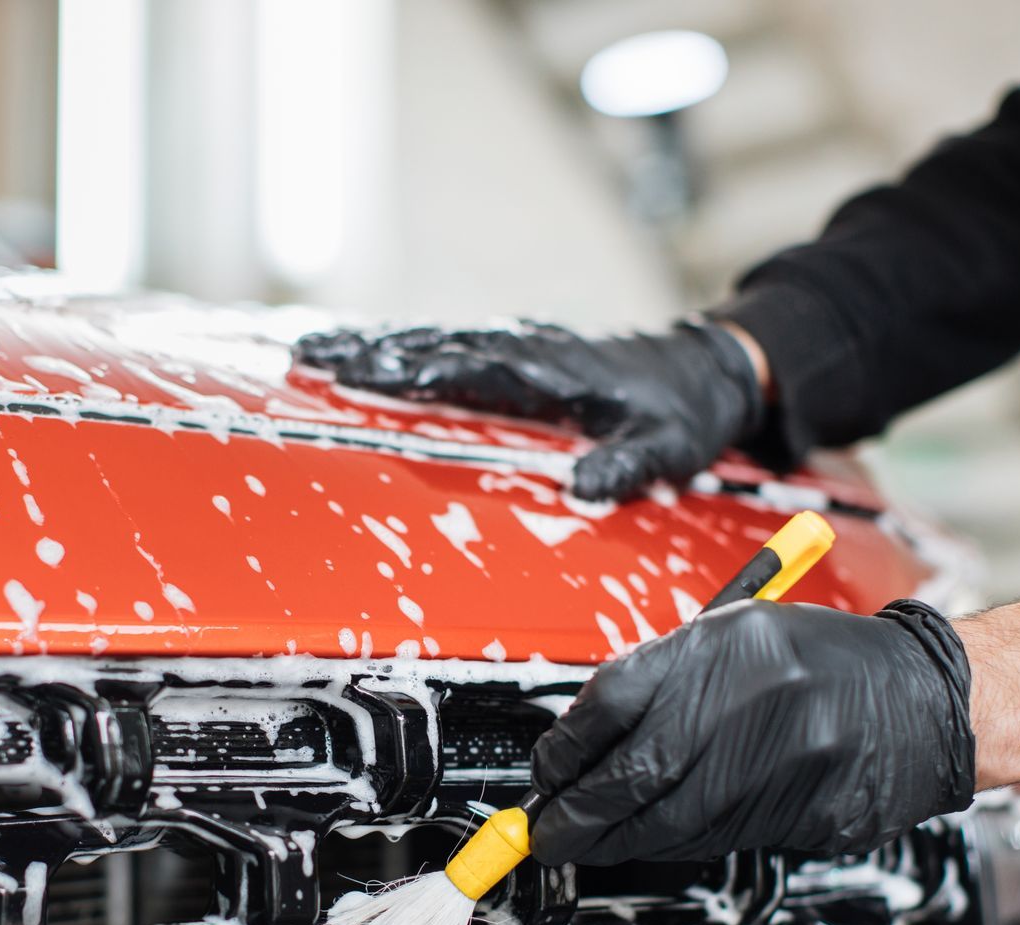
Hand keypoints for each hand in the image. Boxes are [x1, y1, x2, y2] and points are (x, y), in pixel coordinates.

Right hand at [294, 319, 765, 501]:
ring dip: (377, 346)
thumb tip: (582, 488)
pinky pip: (452, 348)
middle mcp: (530, 351)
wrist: (708, 371)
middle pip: (438, 346)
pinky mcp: (520, 357)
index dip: (421, 369)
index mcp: (557, 371)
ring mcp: (522, 349)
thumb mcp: (668, 449)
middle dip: (373, 352)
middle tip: (310, 356)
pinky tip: (369, 355)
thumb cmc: (686, 414)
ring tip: (315, 350)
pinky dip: (406, 349)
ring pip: (438, 341)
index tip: (370, 371)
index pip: (476, 367)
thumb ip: (626, 467)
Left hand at [528, 600, 975, 865]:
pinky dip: (670, 846)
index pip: (613, 700)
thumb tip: (582, 744)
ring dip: (615, 841)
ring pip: (670, 821)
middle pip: (632, 772)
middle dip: (576, 812)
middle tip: (545, 832)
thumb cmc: (822, 664)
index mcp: (726, 644)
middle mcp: (752, 699)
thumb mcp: (737, 641)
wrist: (926, 698)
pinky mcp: (806, 811)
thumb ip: (663, 682)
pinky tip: (650, 842)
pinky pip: (716, 840)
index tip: (545, 772)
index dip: (564, 748)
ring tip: (583, 843)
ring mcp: (783, 760)